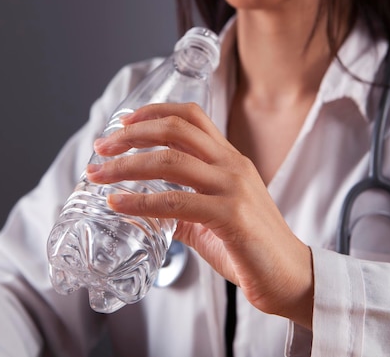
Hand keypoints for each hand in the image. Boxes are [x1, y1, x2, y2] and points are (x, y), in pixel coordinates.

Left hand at [87, 103, 313, 327]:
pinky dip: (141, 201)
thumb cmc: (253, 248)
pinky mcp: (231, 217)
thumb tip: (148, 210)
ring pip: (170, 161)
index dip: (154, 112)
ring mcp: (234, 189)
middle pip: (175, 130)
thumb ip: (184, 209)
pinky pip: (176, 202)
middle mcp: (232, 166)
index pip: (191, 117)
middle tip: (101, 148)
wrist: (292, 278)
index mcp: (231, 160)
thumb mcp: (215, 218)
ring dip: (126, 165)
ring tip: (98, 175)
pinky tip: (119, 204)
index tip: (124, 122)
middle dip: (131, 135)